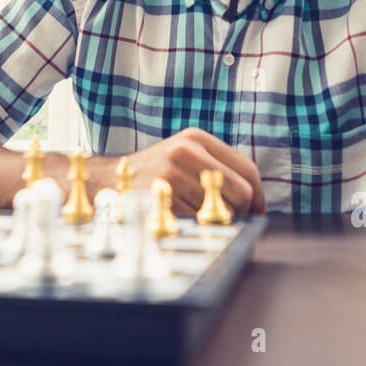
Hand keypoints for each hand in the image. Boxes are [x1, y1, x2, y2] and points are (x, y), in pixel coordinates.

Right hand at [125, 128, 265, 214]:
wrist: (106, 181)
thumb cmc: (155, 175)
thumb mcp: (184, 158)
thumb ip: (218, 170)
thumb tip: (256, 204)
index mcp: (197, 139)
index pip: (248, 170)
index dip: (259, 198)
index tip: (257, 213)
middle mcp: (186, 150)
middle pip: (242, 192)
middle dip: (240, 213)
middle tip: (226, 221)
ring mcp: (172, 172)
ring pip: (220, 211)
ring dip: (212, 222)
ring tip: (191, 215)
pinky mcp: (160, 195)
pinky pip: (196, 222)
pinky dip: (192, 227)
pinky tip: (176, 218)